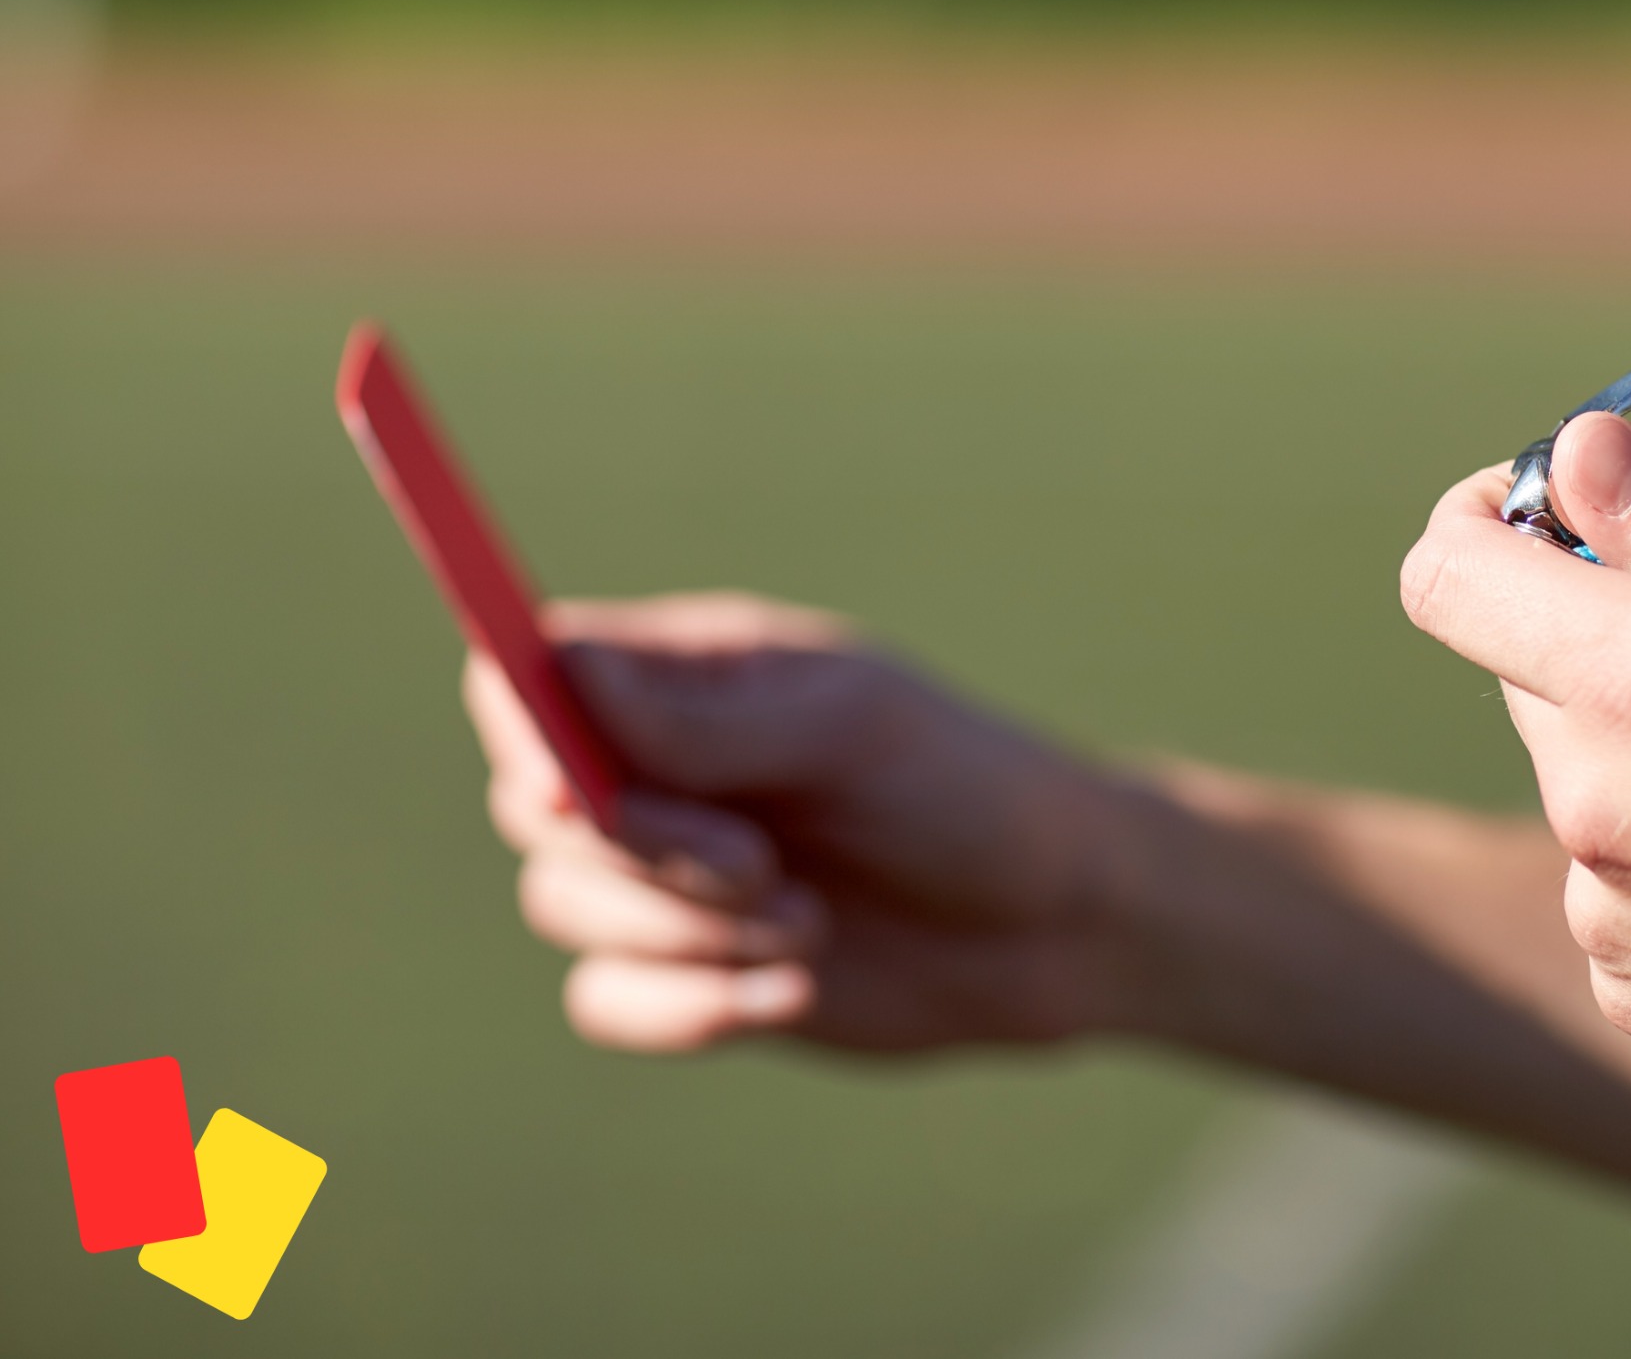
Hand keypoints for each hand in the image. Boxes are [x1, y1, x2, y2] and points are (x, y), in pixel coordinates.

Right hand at [469, 593, 1146, 1053]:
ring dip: (684, 934)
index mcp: (695, 673)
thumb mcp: (853, 731)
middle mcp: (660, 764)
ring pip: (562, 907)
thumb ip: (709, 717)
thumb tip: (556, 666)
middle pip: (533, 804)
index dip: (529, 732)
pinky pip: (608, 999)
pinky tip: (799, 994)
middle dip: (638, 851)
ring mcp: (667, 869)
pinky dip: (691, 1007)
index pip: (532, 674)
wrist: (1058, 927)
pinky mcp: (688, 967)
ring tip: (810, 925)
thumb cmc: (970, 791)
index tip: (579, 790)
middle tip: (760, 866)